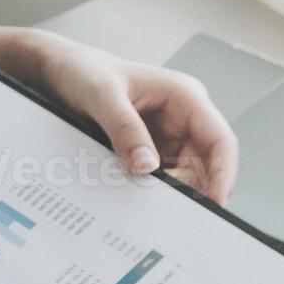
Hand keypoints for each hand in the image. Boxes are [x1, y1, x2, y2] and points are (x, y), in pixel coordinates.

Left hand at [29, 32, 237, 203]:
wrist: (60, 72)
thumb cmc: (85, 72)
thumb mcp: (102, 96)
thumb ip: (124, 129)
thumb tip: (146, 167)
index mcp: (185, 97)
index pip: (219, 140)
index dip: (224, 173)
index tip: (215, 202)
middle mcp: (181, 119)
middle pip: (202, 165)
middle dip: (188, 189)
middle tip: (161, 211)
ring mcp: (164, 137)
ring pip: (180, 176)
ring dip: (165, 193)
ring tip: (141, 205)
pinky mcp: (145, 151)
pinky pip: (155, 178)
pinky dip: (147, 191)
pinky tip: (130, 198)